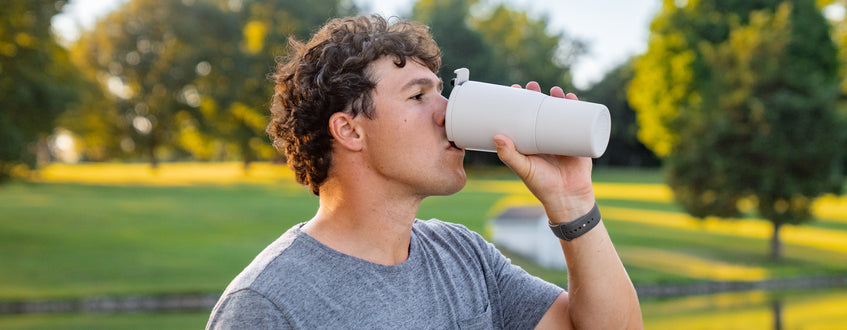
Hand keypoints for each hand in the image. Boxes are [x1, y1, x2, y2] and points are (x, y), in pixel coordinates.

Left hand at [493, 82, 595, 222]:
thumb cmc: (542, 186)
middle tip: (533, 85)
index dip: (520, 102)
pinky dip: (578, 108)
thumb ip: (510, 155)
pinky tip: (574, 98)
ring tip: (554, 90)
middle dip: (538, 95)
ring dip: (558, 98)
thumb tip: (496, 136)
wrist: (568, 199)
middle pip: (542, 109)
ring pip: (560, 112)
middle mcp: (546, 136)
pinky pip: (579, 121)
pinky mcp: (579, 141)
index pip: (523, 116)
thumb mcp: (524, 169)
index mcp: (531, 141)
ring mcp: (563, 138)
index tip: (514, 89)